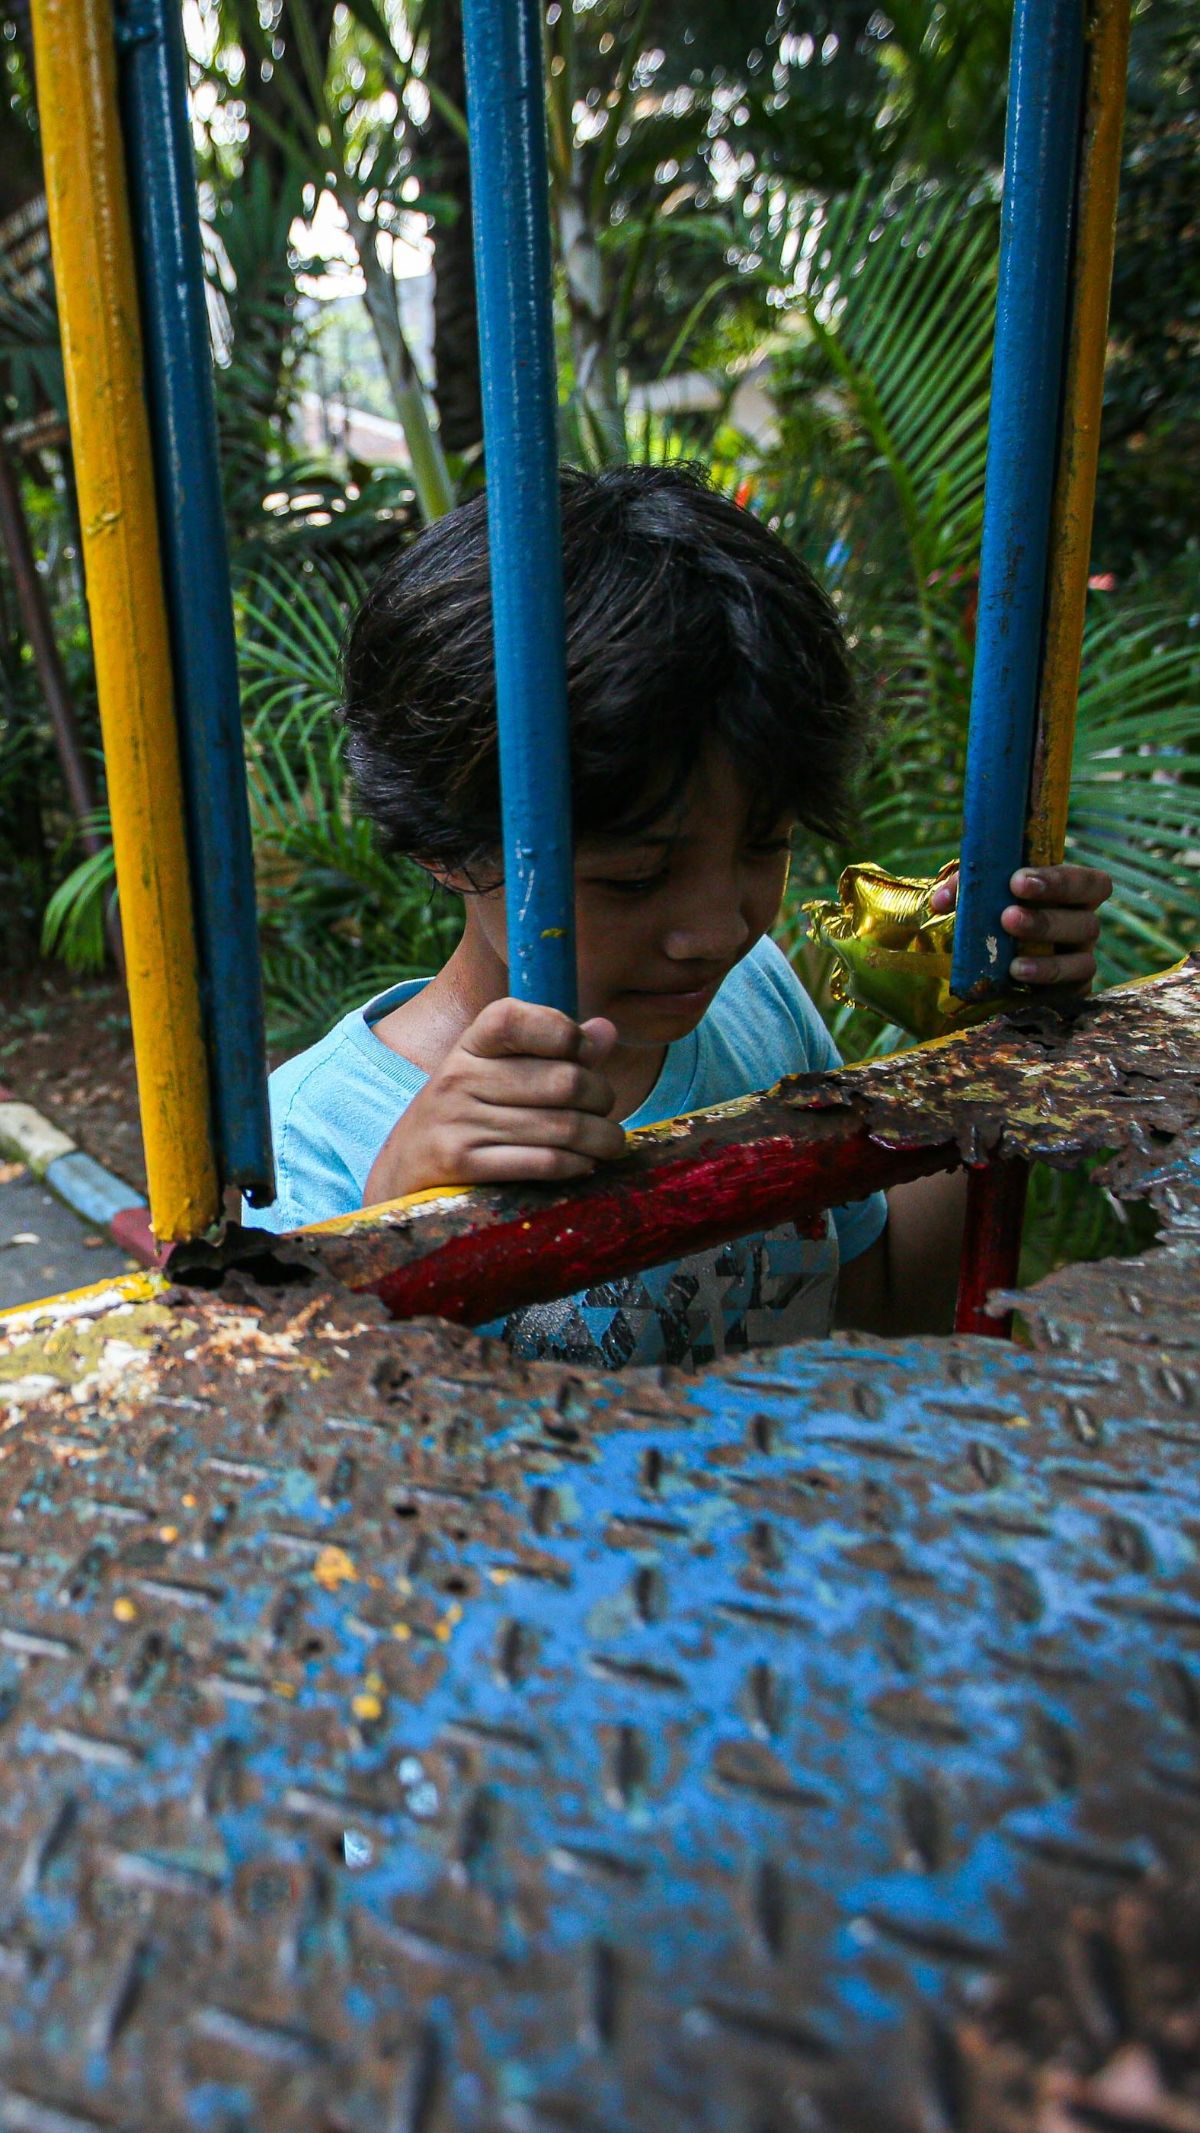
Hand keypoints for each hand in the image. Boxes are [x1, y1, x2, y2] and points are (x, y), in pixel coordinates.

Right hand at [363, 997, 625, 1204]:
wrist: (403, 1169)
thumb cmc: (467, 1114)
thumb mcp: (497, 1073)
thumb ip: (554, 1050)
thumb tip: (605, 1031)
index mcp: (470, 1045)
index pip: (514, 1018)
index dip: (562, 1030)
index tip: (585, 1052)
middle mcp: (459, 1078)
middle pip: (564, 1080)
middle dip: (602, 1096)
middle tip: (605, 1110)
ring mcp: (458, 1122)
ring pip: (563, 1126)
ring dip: (601, 1138)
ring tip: (609, 1143)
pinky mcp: (462, 1165)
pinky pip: (543, 1162)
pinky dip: (577, 1165)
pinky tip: (584, 1165)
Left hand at [929, 862, 1112, 989]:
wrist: (988, 960)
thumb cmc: (994, 911)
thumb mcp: (982, 893)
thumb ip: (965, 888)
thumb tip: (941, 901)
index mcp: (1072, 894)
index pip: (1089, 883)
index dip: (1060, 881)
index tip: (1018, 881)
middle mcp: (1083, 925)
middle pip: (1086, 922)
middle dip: (1045, 921)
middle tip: (1007, 918)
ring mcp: (1080, 959)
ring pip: (1082, 960)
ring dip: (1047, 962)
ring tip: (1013, 963)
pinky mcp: (1072, 989)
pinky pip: (1070, 989)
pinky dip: (1045, 983)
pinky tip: (1018, 978)